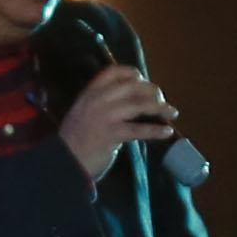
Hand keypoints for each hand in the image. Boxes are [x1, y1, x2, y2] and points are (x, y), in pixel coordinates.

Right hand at [55, 65, 179, 180]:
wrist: (64, 163)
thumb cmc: (74, 141)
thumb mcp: (82, 114)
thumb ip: (101, 105)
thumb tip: (129, 101)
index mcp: (89, 93)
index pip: (112, 72)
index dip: (132, 73)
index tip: (143, 80)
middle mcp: (97, 100)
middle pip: (132, 86)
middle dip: (152, 91)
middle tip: (162, 100)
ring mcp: (104, 116)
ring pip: (139, 104)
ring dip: (160, 108)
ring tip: (172, 113)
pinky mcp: (111, 134)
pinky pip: (139, 129)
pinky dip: (156, 130)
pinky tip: (167, 132)